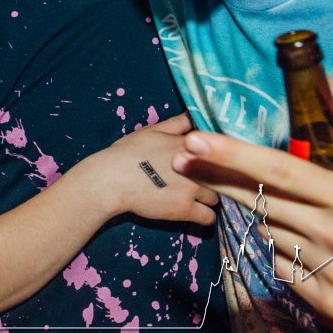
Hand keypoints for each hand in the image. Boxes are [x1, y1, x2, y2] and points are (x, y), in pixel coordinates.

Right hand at [89, 113, 218, 224]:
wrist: (110, 180)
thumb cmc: (127, 153)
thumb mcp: (151, 131)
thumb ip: (176, 124)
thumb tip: (193, 116)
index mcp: (189, 144)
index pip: (218, 150)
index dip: (214, 157)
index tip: (209, 162)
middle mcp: (196, 165)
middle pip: (221, 175)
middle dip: (213, 179)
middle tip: (201, 181)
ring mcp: (191, 189)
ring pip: (217, 197)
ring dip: (209, 197)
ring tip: (195, 196)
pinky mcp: (184, 210)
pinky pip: (209, 217)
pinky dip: (204, 216)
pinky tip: (194, 211)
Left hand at [170, 79, 332, 332]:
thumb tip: (330, 85)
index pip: (279, 171)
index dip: (233, 154)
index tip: (197, 139)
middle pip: (259, 200)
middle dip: (218, 177)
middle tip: (186, 160)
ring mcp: (329, 274)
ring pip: (269, 232)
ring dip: (259, 212)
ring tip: (271, 200)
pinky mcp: (326, 304)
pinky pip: (283, 267)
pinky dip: (281, 249)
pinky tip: (299, 239)